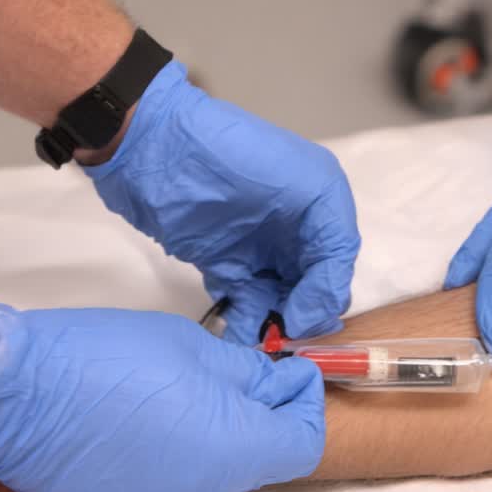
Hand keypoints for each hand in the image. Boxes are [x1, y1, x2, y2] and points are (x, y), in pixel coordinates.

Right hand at [0, 301, 325, 491]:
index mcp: (232, 451)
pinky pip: (170, 474)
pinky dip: (175, 443)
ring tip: (183, 381)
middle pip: (260, 455)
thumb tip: (281, 382)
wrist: (11, 396)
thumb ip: (245, 374)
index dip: (304, 400)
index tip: (285, 368)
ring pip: (214, 465)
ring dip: (215, 426)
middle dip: (259, 411)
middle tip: (236, 364)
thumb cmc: (104, 361)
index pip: (304, 442)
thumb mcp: (192, 349)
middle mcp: (203, 491)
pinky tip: (146, 408)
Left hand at [85, 60, 360, 343]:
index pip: (338, 263)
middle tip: (284, 337)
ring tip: (261, 343)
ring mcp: (260, 249)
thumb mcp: (308, 186)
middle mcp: (296, 229)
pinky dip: (248, 325)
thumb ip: (331, 243)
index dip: (326, 295)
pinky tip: (241, 339)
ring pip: (283, 301)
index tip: (301, 320)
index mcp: (322, 204)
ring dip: (276, 324)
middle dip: (304, 315)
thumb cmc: (234, 158)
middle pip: (315, 287)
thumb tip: (317, 309)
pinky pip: (247, 305)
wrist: (154, 148)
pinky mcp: (226, 266)